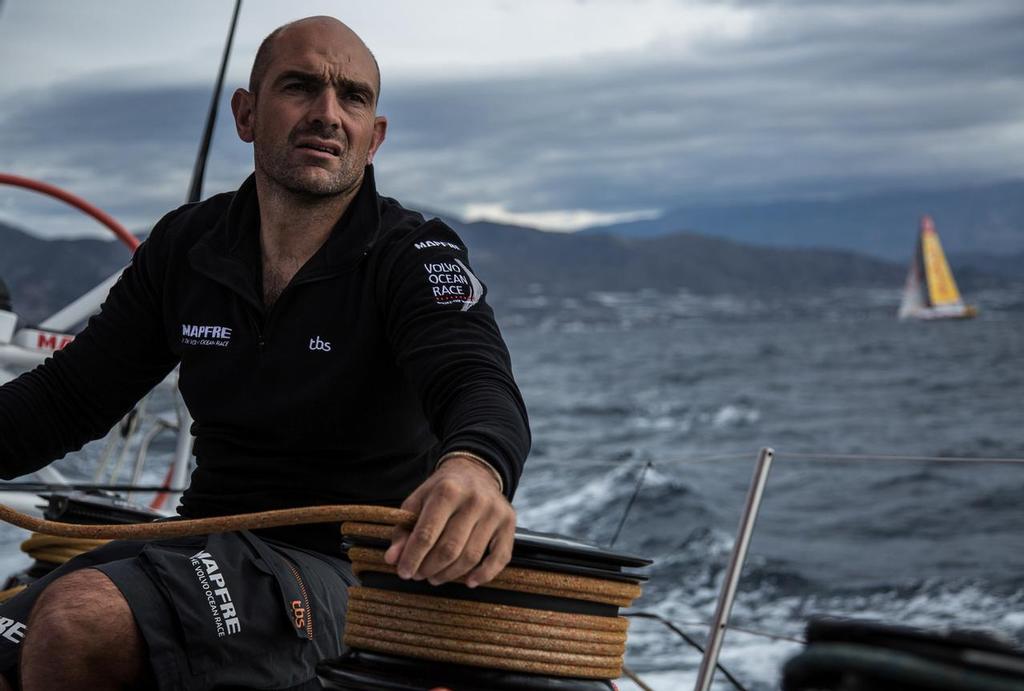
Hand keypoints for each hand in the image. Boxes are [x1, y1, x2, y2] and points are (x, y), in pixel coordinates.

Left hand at [384, 455, 514, 587]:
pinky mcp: (509, 523)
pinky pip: (500, 558)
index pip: (426, 533)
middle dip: (429, 568)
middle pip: (449, 548)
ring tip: (435, 577)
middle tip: (419, 575)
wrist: (476, 471)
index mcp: (447, 490)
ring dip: (450, 574)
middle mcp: (474, 500)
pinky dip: (484, 575)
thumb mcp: (418, 501)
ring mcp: (494, 512)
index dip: (412, 557)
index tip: (403, 572)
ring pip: (470, 557)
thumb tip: (393, 558)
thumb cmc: (443, 489)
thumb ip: (404, 529)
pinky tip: (469, 581)